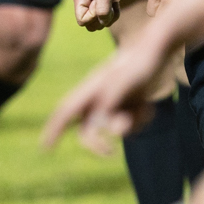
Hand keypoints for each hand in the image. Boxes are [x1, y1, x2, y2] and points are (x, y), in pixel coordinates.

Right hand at [41, 35, 171, 155]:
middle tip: (110, 152)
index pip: (65, 111)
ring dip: (130, 125)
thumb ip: (108, 103)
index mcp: (90, 89)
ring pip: (113, 129)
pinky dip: (140, 120)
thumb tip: (95, 126)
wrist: (158, 51)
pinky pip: (130, 126)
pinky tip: (147, 106)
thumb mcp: (124, 82)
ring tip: (144, 108)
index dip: (53, 129)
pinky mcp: (128, 106)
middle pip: (87, 129)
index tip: (46, 148)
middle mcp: (98, 98)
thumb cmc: (138, 64)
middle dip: (97, 142)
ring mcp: (113, 103)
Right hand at [73, 0, 128, 30]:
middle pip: (90, 24)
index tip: (101, 6)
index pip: (81, 20)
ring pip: (99, 23)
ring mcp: (95, 5)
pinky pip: (107, 19)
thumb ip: (102, 10)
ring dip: (109, 18)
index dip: (93, 18)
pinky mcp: (104, 5)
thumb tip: (102, 22)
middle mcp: (85, 3)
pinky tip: (116, 4)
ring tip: (113, 5)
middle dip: (101, 19)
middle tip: (109, 7)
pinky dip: (114, 15)